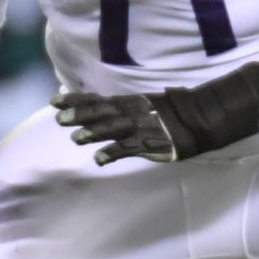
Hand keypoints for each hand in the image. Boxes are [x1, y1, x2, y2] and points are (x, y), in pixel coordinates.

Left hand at [53, 63, 258, 166]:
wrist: (204, 118)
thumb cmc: (175, 112)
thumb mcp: (147, 105)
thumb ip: (125, 107)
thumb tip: (102, 105)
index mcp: (132, 102)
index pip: (99, 99)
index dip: (77, 101)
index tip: (54, 101)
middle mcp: (134, 112)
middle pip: (103, 112)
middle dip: (81, 115)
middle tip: (58, 118)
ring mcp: (144, 127)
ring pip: (115, 128)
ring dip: (95, 132)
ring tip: (76, 138)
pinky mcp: (154, 143)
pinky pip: (131, 148)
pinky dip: (114, 152)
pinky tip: (99, 159)